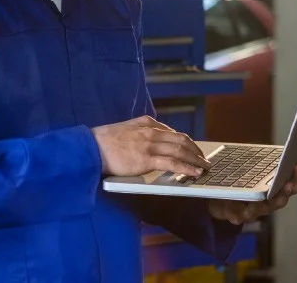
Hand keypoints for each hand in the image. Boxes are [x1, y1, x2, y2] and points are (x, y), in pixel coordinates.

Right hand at [92, 115, 211, 177]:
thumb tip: (151, 139)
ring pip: (180, 150)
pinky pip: (173, 163)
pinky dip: (187, 168)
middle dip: (195, 150)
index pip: (172, 132)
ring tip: (204, 166)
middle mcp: (151, 131)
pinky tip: (194, 172)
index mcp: (146, 123)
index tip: (192, 149)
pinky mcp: (147, 159)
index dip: (185, 142)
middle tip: (203, 158)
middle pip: (181, 140)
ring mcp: (150, 144)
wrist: (91, 147)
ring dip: (195, 159)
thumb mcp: (125, 129)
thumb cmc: (103, 142)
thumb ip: (140, 131)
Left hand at [207, 164, 296, 224]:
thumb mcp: (261, 177)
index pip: (290, 187)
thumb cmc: (242, 188)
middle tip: (292, 179)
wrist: (216, 202)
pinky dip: (248, 209)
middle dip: (288, 189)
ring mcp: (252, 211)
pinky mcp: (236, 216)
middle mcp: (265, 205)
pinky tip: (250, 203)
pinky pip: (243, 214)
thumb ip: (283, 172)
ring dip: (275, 200)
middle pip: (281, 199)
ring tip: (281, 189)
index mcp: (272, 193)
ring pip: (266, 208)